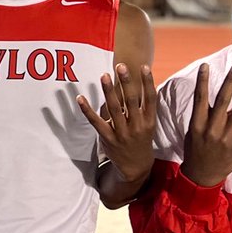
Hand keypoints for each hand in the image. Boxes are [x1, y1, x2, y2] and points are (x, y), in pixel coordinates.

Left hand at [78, 63, 156, 183]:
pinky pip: (96, 122)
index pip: (150, 98)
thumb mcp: (148, 125)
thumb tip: (138, 85)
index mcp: (149, 121)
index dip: (148, 82)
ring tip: (104, 76)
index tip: (144, 66)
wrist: (136, 167)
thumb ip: (143, 108)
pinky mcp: (108, 138)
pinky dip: (87, 110)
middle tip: (120, 66)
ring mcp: (122, 132)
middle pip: (131, 100)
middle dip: (126, 82)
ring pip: (114, 108)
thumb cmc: (141, 140)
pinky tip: (81, 98)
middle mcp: (137, 125)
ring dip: (108, 91)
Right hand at [182, 63, 231, 187]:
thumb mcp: (193, 132)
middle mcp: (212, 128)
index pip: (200, 98)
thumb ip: (201, 116)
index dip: (202, 81)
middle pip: (222, 100)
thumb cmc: (196, 150)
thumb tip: (206, 96)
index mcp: (197, 124)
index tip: (206, 66)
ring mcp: (226, 137)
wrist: (201, 175)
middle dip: (230, 82)